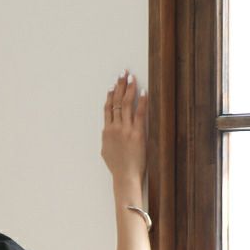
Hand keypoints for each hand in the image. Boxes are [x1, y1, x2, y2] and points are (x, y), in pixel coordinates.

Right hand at [101, 68, 147, 184]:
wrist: (125, 176)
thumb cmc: (117, 167)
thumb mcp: (106, 152)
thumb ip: (107, 139)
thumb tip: (107, 133)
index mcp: (106, 132)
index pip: (108, 109)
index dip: (110, 95)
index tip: (113, 85)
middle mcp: (114, 128)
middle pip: (116, 102)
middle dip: (119, 85)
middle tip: (123, 73)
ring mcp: (125, 130)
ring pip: (126, 104)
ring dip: (129, 88)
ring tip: (131, 76)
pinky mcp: (137, 133)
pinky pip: (139, 113)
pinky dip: (141, 101)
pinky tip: (143, 91)